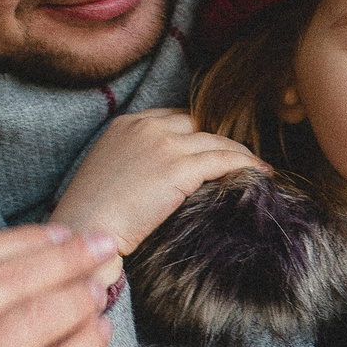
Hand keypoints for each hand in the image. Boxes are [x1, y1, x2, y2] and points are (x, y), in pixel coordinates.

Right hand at [49, 108, 260, 260]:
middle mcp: (147, 127)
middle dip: (219, 141)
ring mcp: (164, 145)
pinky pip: (224, 160)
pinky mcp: (179, 167)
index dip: (195, 134)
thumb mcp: (107, 173)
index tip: (210, 148)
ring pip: (216, 142)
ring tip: (258, 168)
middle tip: (238, 160)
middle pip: (198, 125)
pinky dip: (246, 165)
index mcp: (126, 124)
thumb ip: (133, 161)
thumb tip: (158, 177)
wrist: (85, 227)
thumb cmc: (90, 214)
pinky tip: (261, 174)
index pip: (173, 118)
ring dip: (240, 154)